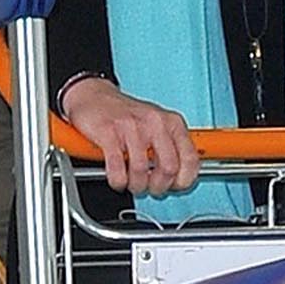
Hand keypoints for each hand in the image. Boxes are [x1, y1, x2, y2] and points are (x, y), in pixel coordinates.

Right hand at [59, 77, 200, 198]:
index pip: (191, 160)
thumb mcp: (157, 126)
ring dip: (135, 185)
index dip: (183, 181)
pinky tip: (118, 179)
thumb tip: (179, 180)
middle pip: (169, 169)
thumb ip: (171, 150)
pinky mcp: (109, 133)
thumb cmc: (126, 115)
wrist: (93, 96)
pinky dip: (118, 181)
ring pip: (141, 171)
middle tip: (149, 187)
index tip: (173, 186)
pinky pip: (117, 169)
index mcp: (172, 123)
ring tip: (130, 182)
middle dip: (158, 187)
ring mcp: (132, 127)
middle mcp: (155, 122)